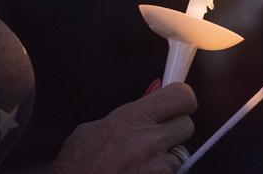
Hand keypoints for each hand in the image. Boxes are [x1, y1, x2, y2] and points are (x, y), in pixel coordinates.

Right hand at [50, 82, 196, 173]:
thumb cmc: (76, 166)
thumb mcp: (93, 129)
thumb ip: (124, 114)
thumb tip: (147, 101)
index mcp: (133, 118)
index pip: (181, 96)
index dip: (182, 98)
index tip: (179, 101)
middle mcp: (150, 141)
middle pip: (187, 125)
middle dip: (174, 129)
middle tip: (157, 135)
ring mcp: (157, 167)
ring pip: (180, 154)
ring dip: (166, 157)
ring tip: (140, 162)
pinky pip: (172, 173)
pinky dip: (160, 173)